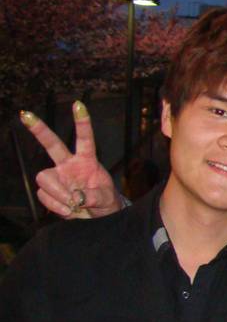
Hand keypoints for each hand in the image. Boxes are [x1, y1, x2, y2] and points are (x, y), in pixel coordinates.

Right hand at [20, 102, 119, 218]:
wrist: (97, 216)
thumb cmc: (105, 201)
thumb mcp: (106, 198)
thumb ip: (94, 196)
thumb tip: (78, 197)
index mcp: (87, 160)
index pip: (85, 139)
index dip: (82, 123)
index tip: (78, 105)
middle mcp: (68, 165)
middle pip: (52, 144)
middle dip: (39, 130)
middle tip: (25, 115)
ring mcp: (57, 177)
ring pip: (44, 178)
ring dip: (58, 194)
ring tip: (74, 205)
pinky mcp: (49, 191)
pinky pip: (44, 195)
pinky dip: (56, 206)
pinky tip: (69, 210)